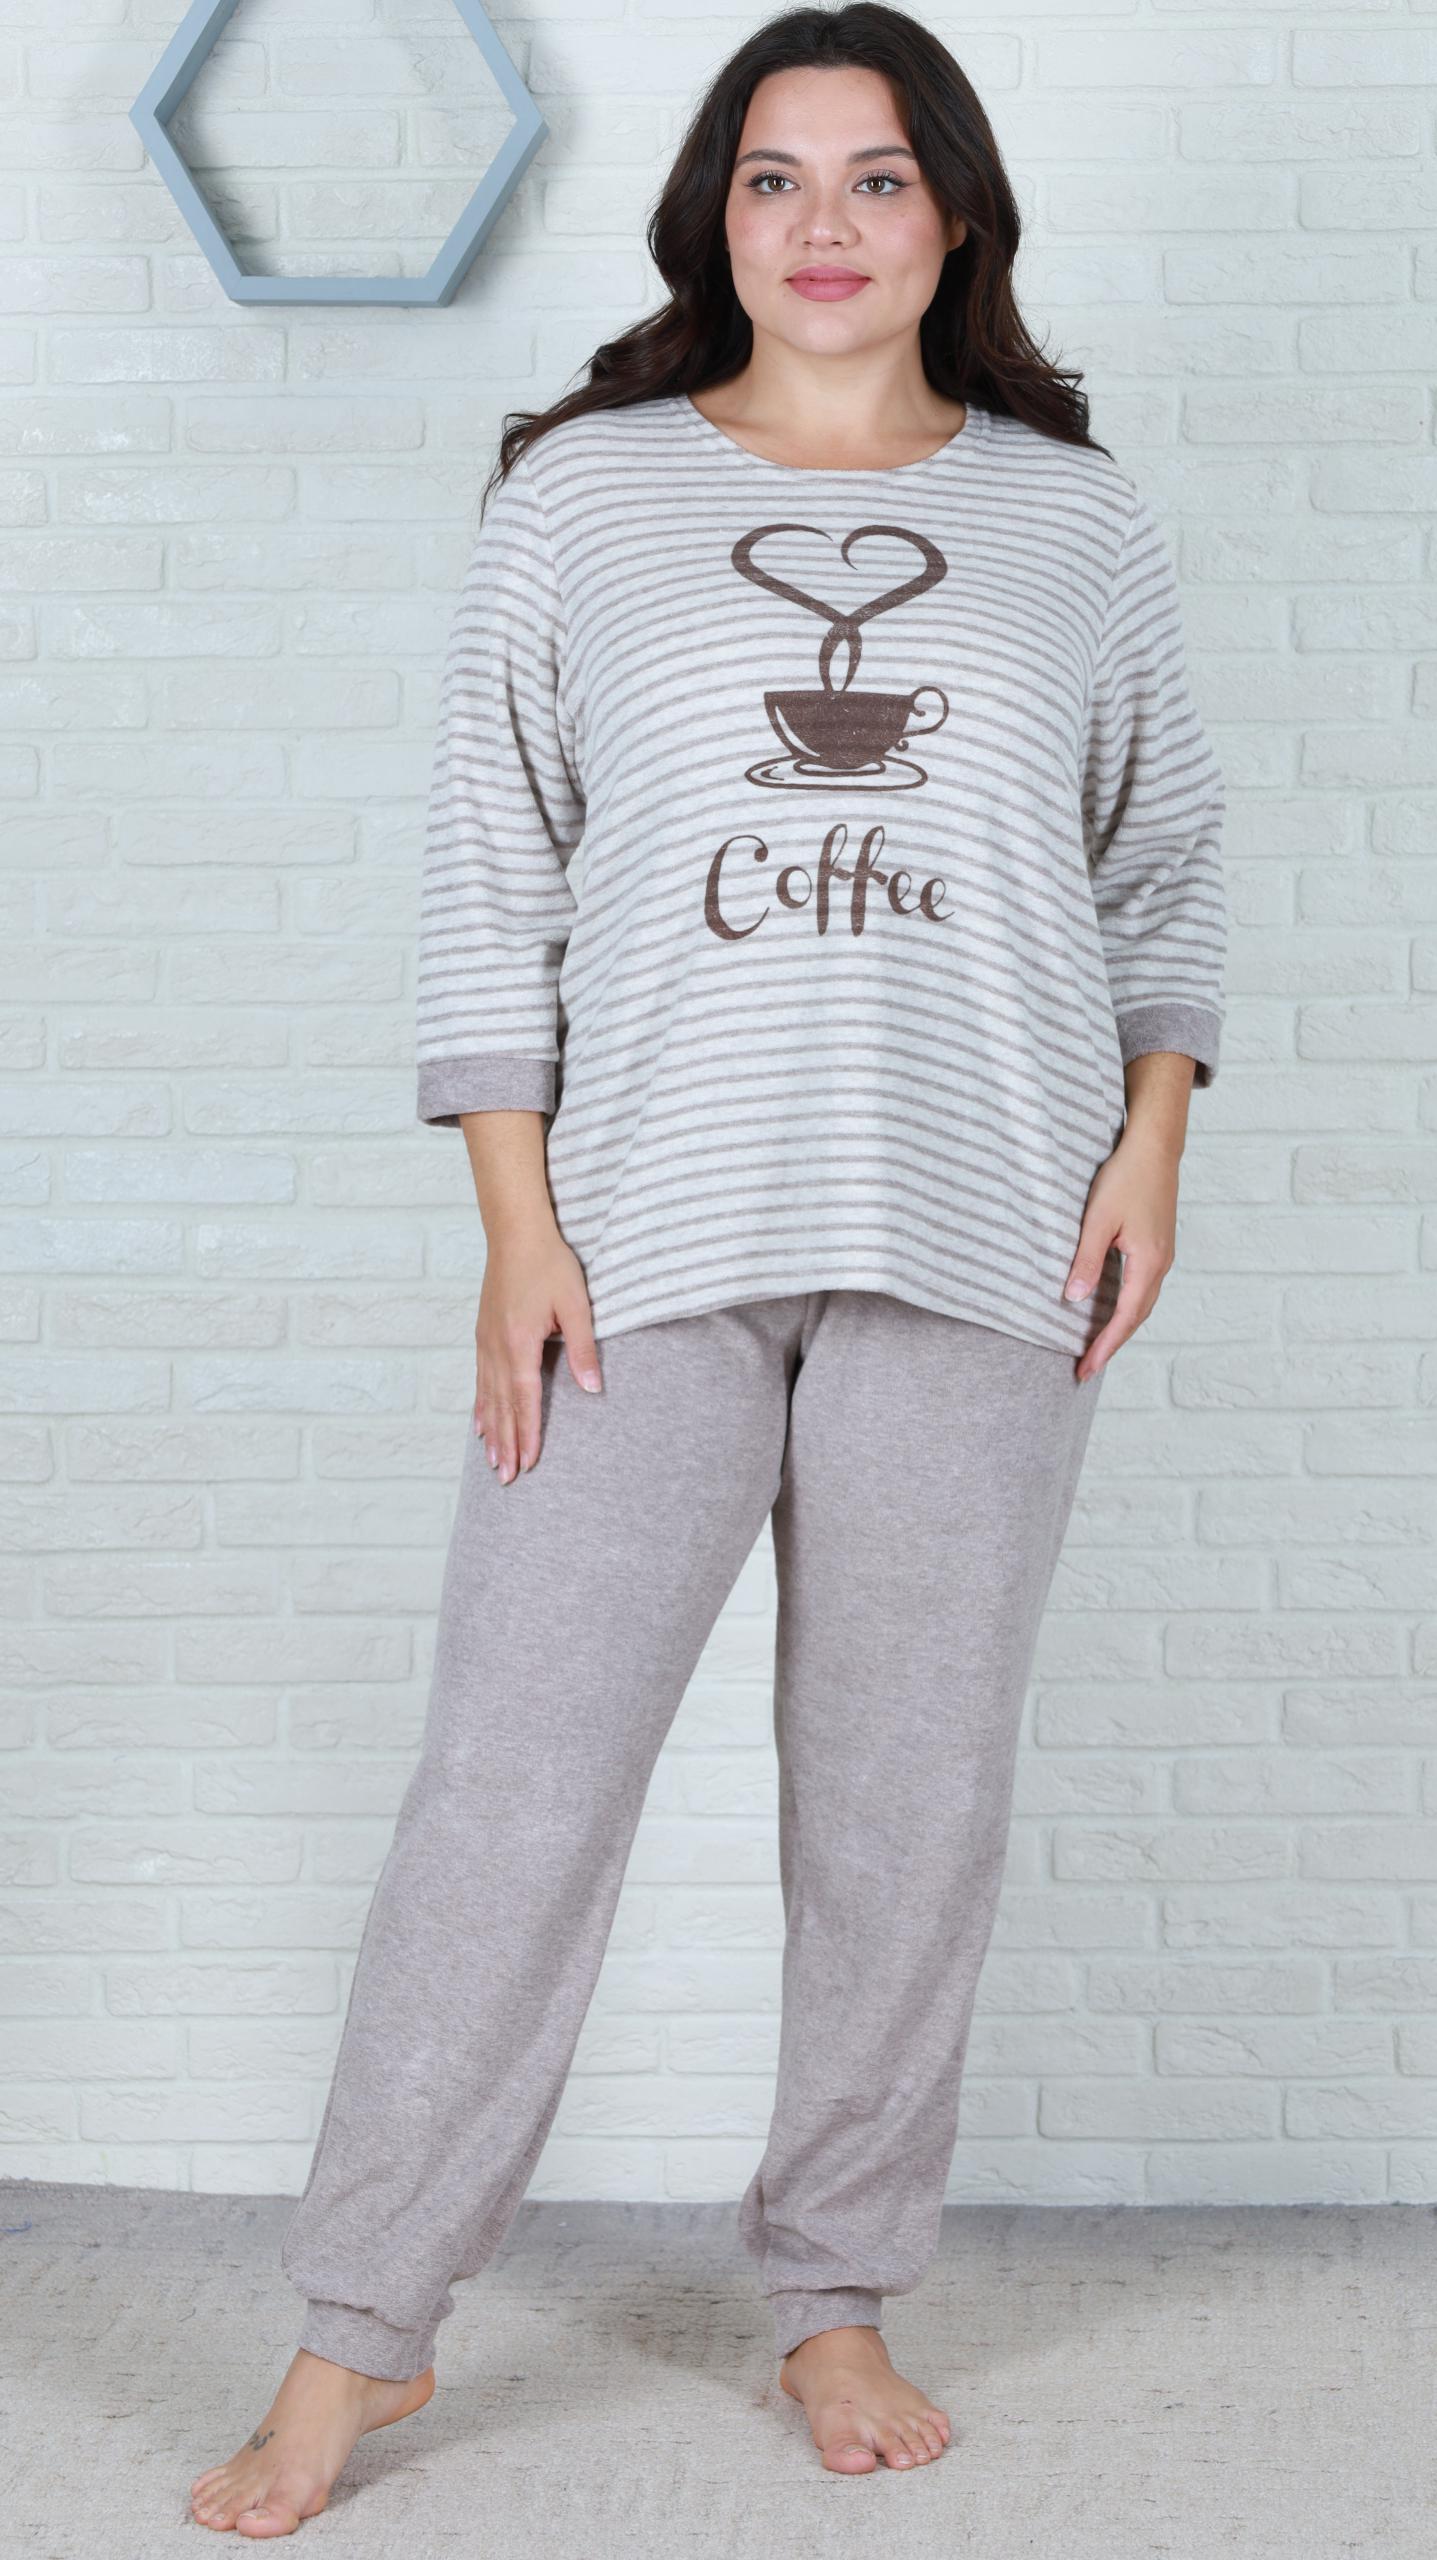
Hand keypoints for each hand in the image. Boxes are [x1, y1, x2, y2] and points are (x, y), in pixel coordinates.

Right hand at [474, 1229, 600, 1481]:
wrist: (515, 1232)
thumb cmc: (549, 1264)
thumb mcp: (576, 1304)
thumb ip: (583, 1348)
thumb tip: (593, 1388)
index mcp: (520, 1343)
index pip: (525, 1399)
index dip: (528, 1434)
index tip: (529, 1463)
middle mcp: (496, 1347)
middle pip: (501, 1406)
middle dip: (506, 1444)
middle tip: (507, 1479)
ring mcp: (486, 1341)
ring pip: (487, 1396)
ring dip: (491, 1432)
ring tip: (492, 1462)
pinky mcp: (483, 1333)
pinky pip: (480, 1379)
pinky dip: (480, 1405)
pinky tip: (479, 1423)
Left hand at [1062, 1124, 1180, 1382]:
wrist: (1155, 1147)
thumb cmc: (1126, 1178)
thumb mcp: (1098, 1220)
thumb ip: (1087, 1260)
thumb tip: (1075, 1298)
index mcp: (1149, 1263)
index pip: (1125, 1318)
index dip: (1105, 1346)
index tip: (1085, 1369)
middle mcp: (1161, 1264)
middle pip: (1137, 1317)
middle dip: (1112, 1345)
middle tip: (1086, 1368)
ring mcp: (1162, 1255)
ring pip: (1142, 1304)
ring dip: (1121, 1328)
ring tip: (1097, 1347)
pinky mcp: (1157, 1245)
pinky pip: (1143, 1288)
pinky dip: (1127, 1307)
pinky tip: (1111, 1310)